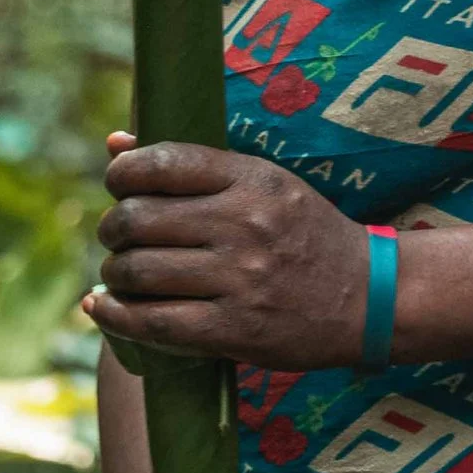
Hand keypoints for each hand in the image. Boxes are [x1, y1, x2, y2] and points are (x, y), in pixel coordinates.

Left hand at [85, 129, 371, 366]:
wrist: (368, 297)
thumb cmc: (304, 233)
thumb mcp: (264, 183)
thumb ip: (192, 166)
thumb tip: (114, 144)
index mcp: (252, 179)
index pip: (163, 163)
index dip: (123, 174)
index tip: (117, 184)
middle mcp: (244, 223)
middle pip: (138, 219)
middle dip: (112, 228)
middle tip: (117, 236)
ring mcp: (240, 278)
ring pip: (139, 272)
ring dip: (114, 273)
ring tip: (120, 274)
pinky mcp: (236, 329)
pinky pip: (154, 323)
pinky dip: (116, 315)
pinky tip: (104, 307)